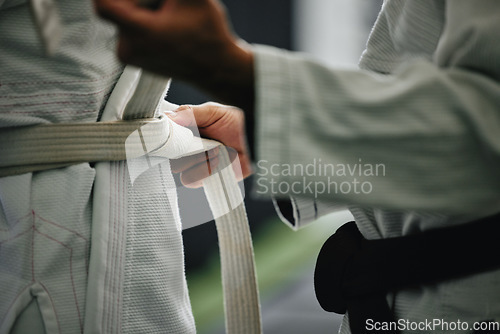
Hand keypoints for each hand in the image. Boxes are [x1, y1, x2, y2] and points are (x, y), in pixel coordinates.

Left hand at [94, 0, 253, 108]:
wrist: (216, 68)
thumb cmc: (208, 34)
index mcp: (141, 32)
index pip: (103, 3)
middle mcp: (128, 48)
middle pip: (117, 6)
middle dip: (141, 0)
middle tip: (166, 5)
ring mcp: (129, 56)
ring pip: (123, 18)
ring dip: (143, 9)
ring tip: (168, 16)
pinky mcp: (132, 59)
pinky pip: (128, 31)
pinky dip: (143, 22)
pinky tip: (166, 27)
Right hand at [169, 103, 251, 187]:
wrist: (255, 137)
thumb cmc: (235, 123)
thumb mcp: (212, 111)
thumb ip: (189, 112)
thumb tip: (168, 116)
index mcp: (185, 134)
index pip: (165, 140)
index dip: (167, 139)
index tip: (175, 134)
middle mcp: (188, 151)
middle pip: (169, 157)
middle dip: (184, 151)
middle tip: (203, 142)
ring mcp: (196, 166)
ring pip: (179, 170)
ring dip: (197, 160)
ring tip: (216, 151)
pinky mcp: (206, 179)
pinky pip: (192, 181)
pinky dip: (204, 171)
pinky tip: (219, 161)